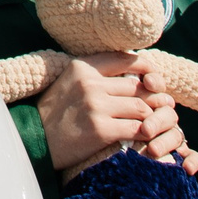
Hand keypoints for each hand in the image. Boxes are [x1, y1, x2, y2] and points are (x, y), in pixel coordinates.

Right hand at [42, 50, 186, 180]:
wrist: (35, 139)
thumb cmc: (54, 111)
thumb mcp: (69, 81)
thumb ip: (95, 74)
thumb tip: (131, 74)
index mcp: (82, 66)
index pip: (126, 59)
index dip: (147, 69)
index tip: (154, 80)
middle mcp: (90, 83)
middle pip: (137, 87)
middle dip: (153, 98)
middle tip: (162, 107)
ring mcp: (96, 106)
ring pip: (141, 107)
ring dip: (152, 118)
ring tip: (154, 124)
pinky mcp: (101, 130)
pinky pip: (135, 128)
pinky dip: (144, 134)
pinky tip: (144, 138)